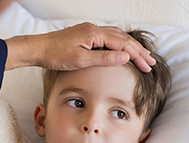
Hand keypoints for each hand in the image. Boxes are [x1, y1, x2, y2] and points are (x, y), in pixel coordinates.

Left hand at [5, 22, 155, 71]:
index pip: (123, 44)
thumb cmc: (55, 56)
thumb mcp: (80, 60)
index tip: (148, 67)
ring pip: (116, 36)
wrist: (37, 49)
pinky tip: (120, 49)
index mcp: (95, 34)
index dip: (137, 56)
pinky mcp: (84, 34)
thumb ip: (104, 58)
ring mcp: (89, 31)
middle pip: (123, 38)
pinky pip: (107, 36)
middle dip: (138, 51)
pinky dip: (118, 43)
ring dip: (130, 46)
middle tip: (151, 63)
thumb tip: (126, 56)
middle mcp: (94, 29)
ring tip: (141, 56)